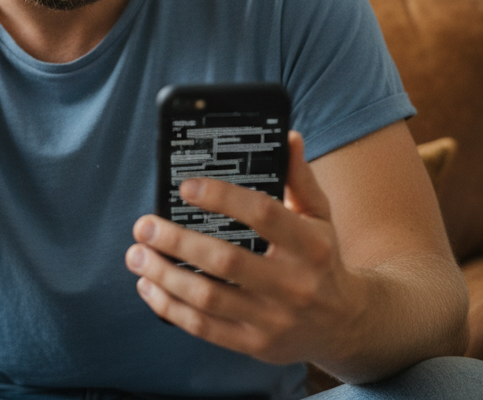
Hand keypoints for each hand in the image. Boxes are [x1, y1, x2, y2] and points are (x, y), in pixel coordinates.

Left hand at [126, 131, 364, 366]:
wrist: (346, 324)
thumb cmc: (323, 259)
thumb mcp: (320, 216)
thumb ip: (299, 178)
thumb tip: (288, 136)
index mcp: (311, 245)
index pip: (263, 214)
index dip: (222, 198)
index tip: (185, 187)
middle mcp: (294, 284)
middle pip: (225, 261)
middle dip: (176, 241)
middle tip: (144, 225)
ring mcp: (274, 319)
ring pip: (208, 298)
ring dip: (164, 275)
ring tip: (136, 254)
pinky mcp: (255, 345)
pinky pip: (204, 328)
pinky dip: (169, 307)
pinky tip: (148, 285)